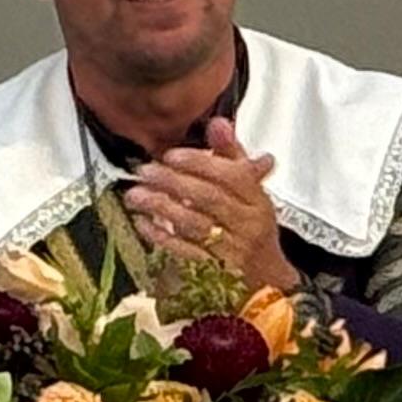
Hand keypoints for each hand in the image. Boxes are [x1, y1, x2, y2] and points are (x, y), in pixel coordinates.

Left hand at [123, 117, 300, 292]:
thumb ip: (232, 155)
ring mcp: (230, 250)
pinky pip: (184, 252)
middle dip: (175, 183)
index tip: (172, 155)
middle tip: (146, 171)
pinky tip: (143, 223)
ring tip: (137, 194)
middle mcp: (247, 225)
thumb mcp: (250, 190)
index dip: (201, 164)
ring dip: (162, 208)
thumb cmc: (252, 228)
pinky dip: (161, 237)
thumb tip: (218, 123)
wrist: (264, 278)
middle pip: (210, 199)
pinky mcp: (212, 272)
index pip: (232, 177)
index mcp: (258, 201)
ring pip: (194, 225)